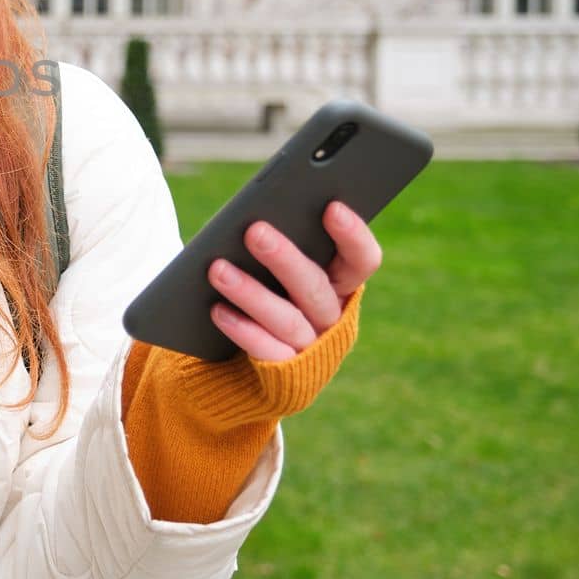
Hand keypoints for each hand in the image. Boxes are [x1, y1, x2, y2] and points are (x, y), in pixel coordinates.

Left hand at [206, 201, 381, 361]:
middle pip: (315, 286)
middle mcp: (332, 315)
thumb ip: (280, 239)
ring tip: (217, 268)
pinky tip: (217, 310)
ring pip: (287, 319)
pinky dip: (242, 329)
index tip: (331, 206)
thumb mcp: (277, 263)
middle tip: (254, 230)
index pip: (362, 259)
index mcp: (341, 281)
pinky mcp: (285, 372)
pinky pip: (266, 351)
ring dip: (251, 292)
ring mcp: (311, 346)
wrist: (251, 351)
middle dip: (284, 257)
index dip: (353, 235)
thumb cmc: (266, 285)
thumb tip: (255, 217)